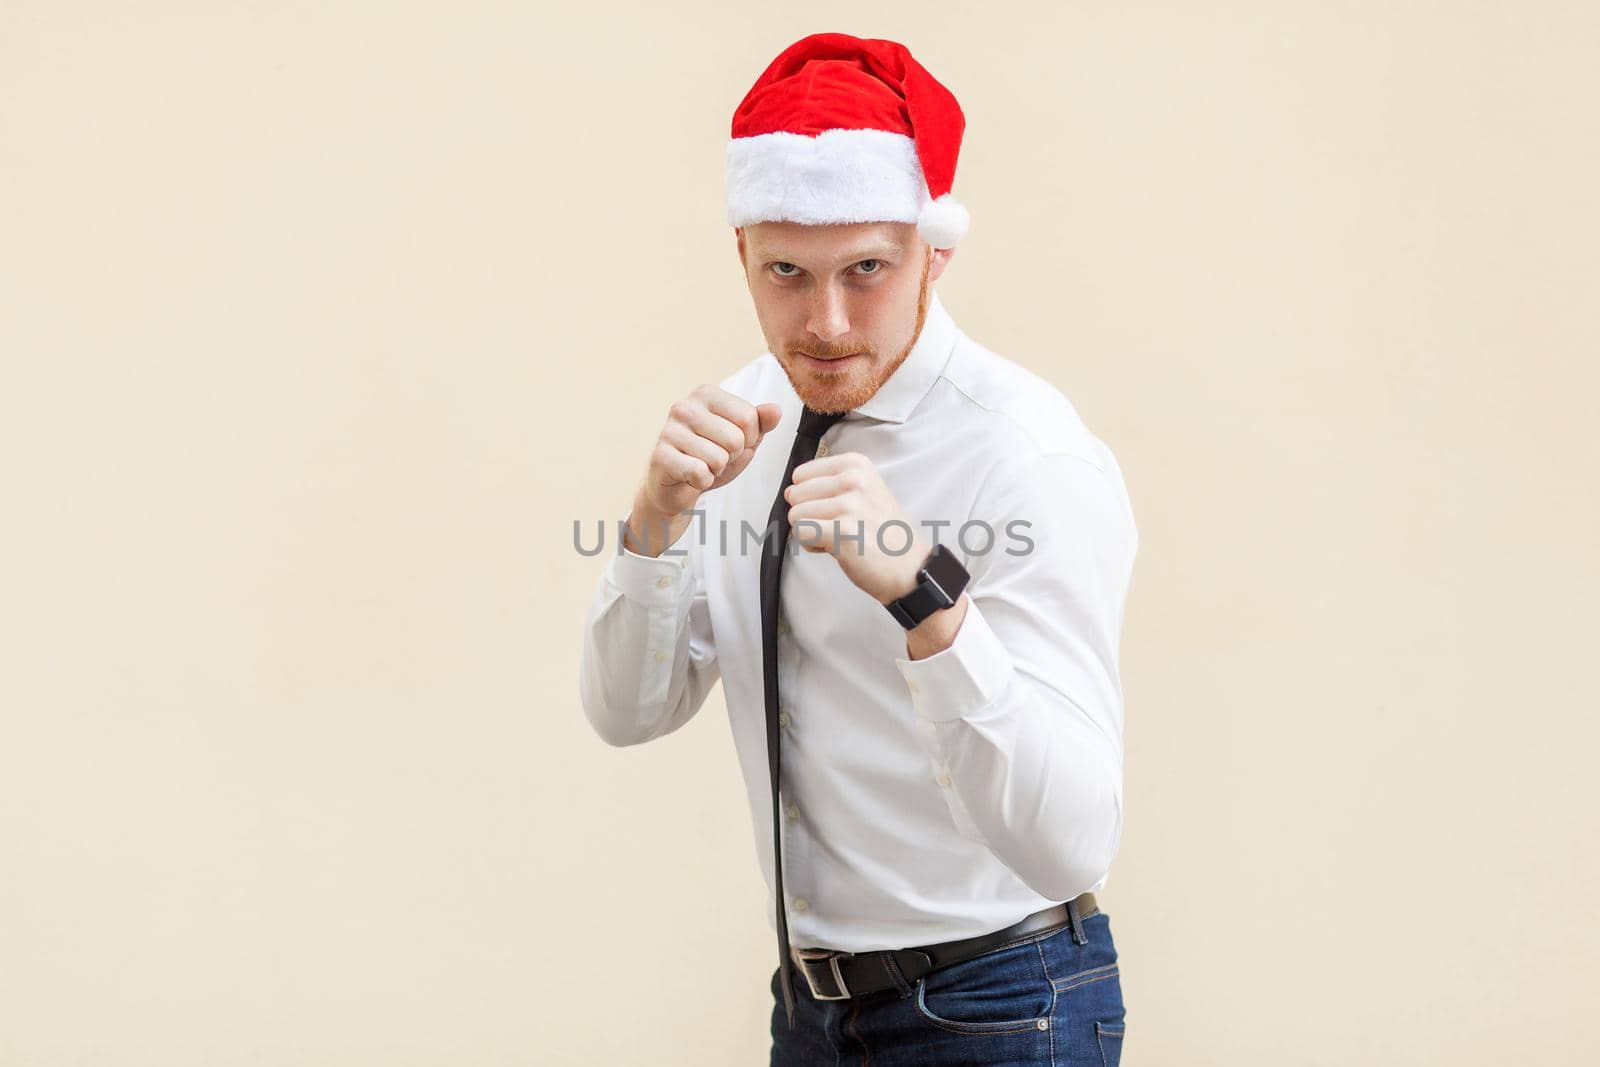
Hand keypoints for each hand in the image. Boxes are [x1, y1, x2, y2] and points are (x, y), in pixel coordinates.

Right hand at [626, 386, 780, 555]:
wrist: (678, 485)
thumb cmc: (711, 456)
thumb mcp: (744, 438)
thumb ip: (762, 423)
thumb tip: (776, 410)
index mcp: (706, 394)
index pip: (749, 417)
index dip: (749, 439)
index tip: (731, 443)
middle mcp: (685, 406)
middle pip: (736, 438)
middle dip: (732, 456)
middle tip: (715, 457)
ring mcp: (669, 430)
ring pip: (719, 458)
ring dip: (716, 470)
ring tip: (702, 465)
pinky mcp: (660, 455)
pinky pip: (700, 473)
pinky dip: (702, 482)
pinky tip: (691, 476)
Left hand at [784, 451, 928, 604]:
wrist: (909, 566)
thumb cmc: (882, 532)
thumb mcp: (863, 491)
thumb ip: (828, 484)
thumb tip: (789, 491)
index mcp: (856, 464)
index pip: (800, 474)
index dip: (810, 497)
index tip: (835, 509)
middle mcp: (853, 479)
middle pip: (795, 494)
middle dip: (809, 515)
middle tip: (838, 526)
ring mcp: (849, 504)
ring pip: (795, 515)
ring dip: (811, 532)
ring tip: (838, 537)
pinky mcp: (842, 530)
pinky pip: (801, 533)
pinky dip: (812, 546)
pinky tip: (835, 548)